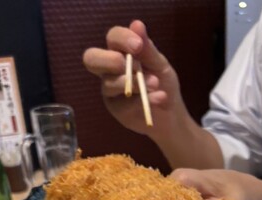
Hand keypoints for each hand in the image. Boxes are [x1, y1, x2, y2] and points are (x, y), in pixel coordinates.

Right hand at [83, 20, 184, 139]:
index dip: (122, 38)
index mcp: (120, 52)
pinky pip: (124, 104)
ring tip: (155, 84)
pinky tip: (160, 98)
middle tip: (129, 65)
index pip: (112, 38)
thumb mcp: (160, 65)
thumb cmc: (163, 84)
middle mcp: (109, 69)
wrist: (170, 113)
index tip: (138, 45)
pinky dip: (143, 100)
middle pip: (91, 58)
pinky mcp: (115, 109)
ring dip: (135, 83)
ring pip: (109, 83)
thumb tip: (137, 24)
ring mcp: (110, 90)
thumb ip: (148, 49)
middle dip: (109, 60)